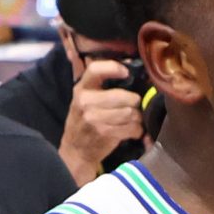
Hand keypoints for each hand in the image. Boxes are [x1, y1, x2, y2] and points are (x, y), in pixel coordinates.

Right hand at [59, 60, 144, 185]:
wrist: (76, 149)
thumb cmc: (84, 119)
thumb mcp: (84, 97)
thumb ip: (100, 82)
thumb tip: (128, 64)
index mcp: (81, 88)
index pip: (95, 69)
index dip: (113, 67)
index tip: (126, 72)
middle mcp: (86, 101)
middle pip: (123, 96)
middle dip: (134, 101)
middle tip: (134, 105)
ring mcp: (94, 119)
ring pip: (130, 112)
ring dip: (137, 117)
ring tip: (133, 119)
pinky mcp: (105, 133)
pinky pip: (132, 128)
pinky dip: (137, 130)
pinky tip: (131, 130)